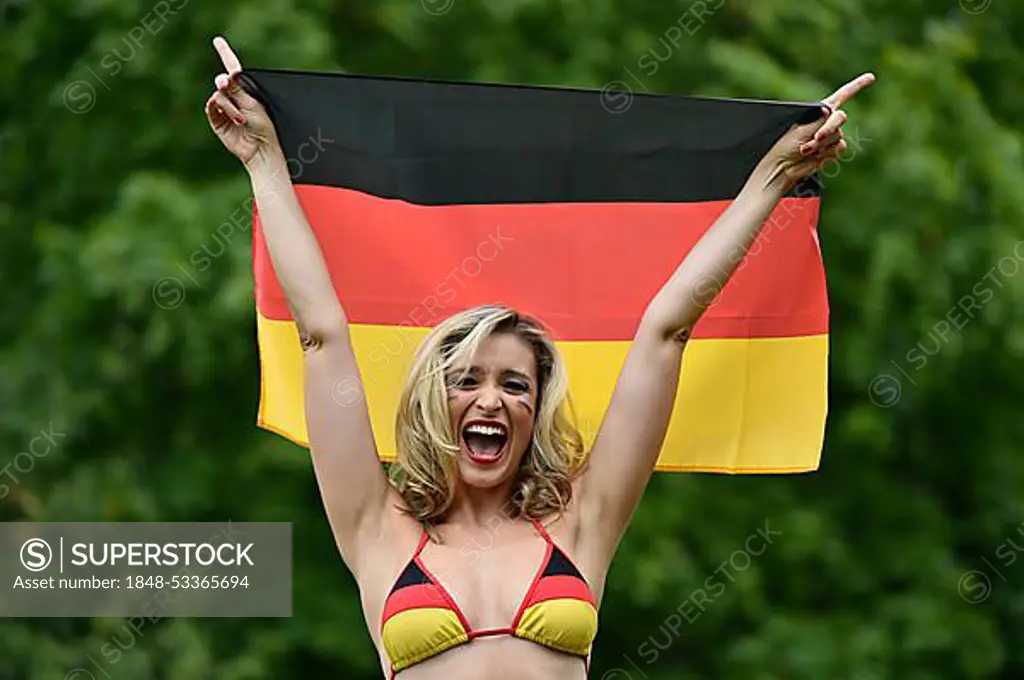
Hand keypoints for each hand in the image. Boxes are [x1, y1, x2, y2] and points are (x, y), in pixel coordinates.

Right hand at [205, 36, 280, 168]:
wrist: (261, 149)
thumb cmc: (264, 127)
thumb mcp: (252, 105)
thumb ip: (238, 91)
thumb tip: (226, 75)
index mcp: (246, 91)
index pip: (234, 70)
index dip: (225, 54)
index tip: (218, 41)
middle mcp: (234, 97)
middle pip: (223, 82)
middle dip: (224, 82)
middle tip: (226, 82)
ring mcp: (224, 108)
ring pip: (219, 96)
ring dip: (230, 107)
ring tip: (242, 119)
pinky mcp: (217, 120)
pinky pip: (212, 108)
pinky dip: (221, 110)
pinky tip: (233, 119)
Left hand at [757, 73, 875, 192]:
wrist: (783, 166)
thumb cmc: (786, 144)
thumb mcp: (800, 127)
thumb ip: (817, 119)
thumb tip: (828, 110)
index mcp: (819, 111)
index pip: (842, 96)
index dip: (857, 86)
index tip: (871, 78)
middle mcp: (828, 122)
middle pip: (840, 118)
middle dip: (829, 128)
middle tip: (816, 138)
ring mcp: (831, 136)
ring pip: (838, 136)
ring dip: (821, 144)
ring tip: (805, 150)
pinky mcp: (832, 150)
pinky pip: (839, 148)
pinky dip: (826, 153)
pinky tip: (814, 156)